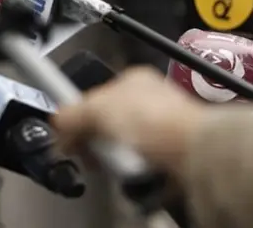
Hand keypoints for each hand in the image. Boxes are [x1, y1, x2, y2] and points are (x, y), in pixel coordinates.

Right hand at [52, 67, 205, 178]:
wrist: (195, 153)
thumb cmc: (158, 121)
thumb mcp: (97, 109)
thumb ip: (70, 114)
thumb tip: (57, 123)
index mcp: (133, 79)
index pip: (94, 95)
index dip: (77, 115)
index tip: (66, 133)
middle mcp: (150, 101)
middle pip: (106, 124)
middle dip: (95, 141)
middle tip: (89, 152)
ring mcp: (162, 130)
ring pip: (122, 148)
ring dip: (113, 159)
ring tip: (115, 163)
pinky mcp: (170, 157)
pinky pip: (139, 167)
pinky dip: (132, 173)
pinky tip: (133, 173)